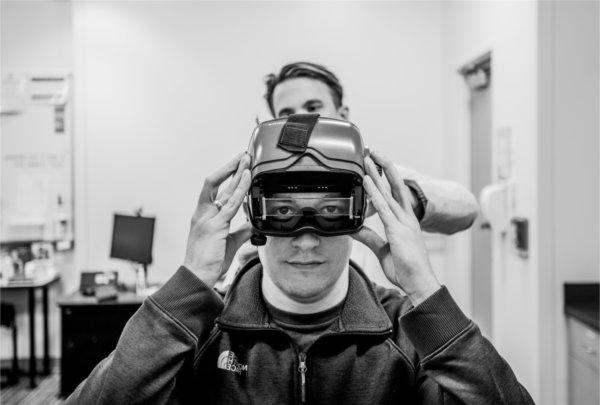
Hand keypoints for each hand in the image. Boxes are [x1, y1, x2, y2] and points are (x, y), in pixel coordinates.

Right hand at [183, 152, 252, 287]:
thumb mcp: (229, 243)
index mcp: (203, 216)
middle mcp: (203, 214)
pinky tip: (247, 178)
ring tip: (247, 160)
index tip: (236, 167)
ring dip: (237, 172)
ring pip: (223, 189)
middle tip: (243, 155)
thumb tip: (252, 225)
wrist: (197, 276)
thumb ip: (240, 232)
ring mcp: (208, 219)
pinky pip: (230, 203)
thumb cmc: (208, 263)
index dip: (225, 176)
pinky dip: (240, 189)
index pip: (213, 190)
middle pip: (216, 183)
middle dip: (230, 167)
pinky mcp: (216, 226)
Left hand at [352, 151, 440, 305]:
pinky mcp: (397, 230)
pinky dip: (374, 192)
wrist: (419, 283)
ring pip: (388, 191)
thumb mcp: (383, 249)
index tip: (378, 165)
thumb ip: (369, 237)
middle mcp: (406, 218)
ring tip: (367, 158)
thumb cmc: (406, 269)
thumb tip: (354, 228)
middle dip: (385, 167)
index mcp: (406, 222)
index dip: (387, 178)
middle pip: (395, 186)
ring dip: (377, 173)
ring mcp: (403, 222)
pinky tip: (367, 181)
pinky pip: (383, 207)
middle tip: (374, 151)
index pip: (396, 194)